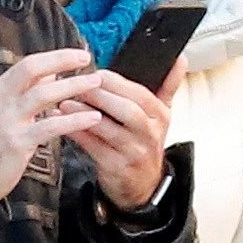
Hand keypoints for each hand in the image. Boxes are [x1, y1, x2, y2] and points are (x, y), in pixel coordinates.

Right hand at [0, 47, 99, 200]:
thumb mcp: (4, 110)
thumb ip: (28, 90)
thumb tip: (52, 71)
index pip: (28, 64)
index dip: (55, 56)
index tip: (79, 54)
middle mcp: (1, 100)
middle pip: (31, 69)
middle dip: (61, 61)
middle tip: (87, 60)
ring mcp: (8, 121)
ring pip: (43, 95)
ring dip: (73, 86)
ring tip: (95, 84)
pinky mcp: (18, 143)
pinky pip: (50, 127)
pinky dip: (74, 120)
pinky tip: (93, 117)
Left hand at [57, 67, 175, 211]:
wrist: (144, 184)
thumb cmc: (146, 142)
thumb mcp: (162, 115)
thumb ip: (168, 85)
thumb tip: (179, 58)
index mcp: (159, 114)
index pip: (141, 94)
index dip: (117, 82)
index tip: (96, 72)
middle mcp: (149, 132)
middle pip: (127, 110)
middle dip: (101, 95)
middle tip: (78, 84)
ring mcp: (133, 151)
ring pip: (108, 129)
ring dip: (84, 114)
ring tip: (65, 102)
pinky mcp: (115, 167)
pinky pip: (93, 147)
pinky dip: (77, 133)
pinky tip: (62, 122)